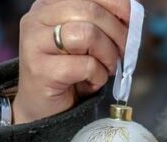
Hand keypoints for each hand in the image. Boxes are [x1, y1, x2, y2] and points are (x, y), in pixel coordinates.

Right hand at [12, 0, 129, 123]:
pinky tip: (91, 82)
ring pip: (87, 34)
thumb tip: (132, 11)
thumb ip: (102, 21)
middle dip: (117, 33)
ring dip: (107, 55)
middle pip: (91, 10)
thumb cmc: (70, 69)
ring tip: (105, 68)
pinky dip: (98, 76)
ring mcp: (34, 42)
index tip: (131, 22)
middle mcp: (37, 18)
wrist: (43, 106)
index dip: (117, 4)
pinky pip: (85, 65)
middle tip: (122, 53)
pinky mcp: (40, 69)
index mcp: (49, 4)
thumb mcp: (87, 39)